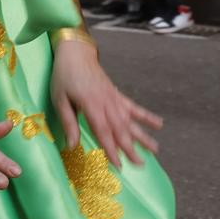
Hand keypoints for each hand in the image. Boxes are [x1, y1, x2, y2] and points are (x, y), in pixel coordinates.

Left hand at [49, 38, 162, 166]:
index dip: (112, 149)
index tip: (119, 165)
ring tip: (155, 150)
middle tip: (141, 164)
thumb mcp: (60, 100)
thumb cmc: (64, 77)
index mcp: (91, 105)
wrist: (76, 53)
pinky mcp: (117, 94)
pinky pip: (134, 107)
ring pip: (130, 120)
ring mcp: (114, 98)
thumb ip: (69, 123)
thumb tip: (72, 146)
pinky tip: (159, 124)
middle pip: (121, 129)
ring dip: (143, 135)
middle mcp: (107, 103)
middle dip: (131, 148)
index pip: (103, 132)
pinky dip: (146, 116)